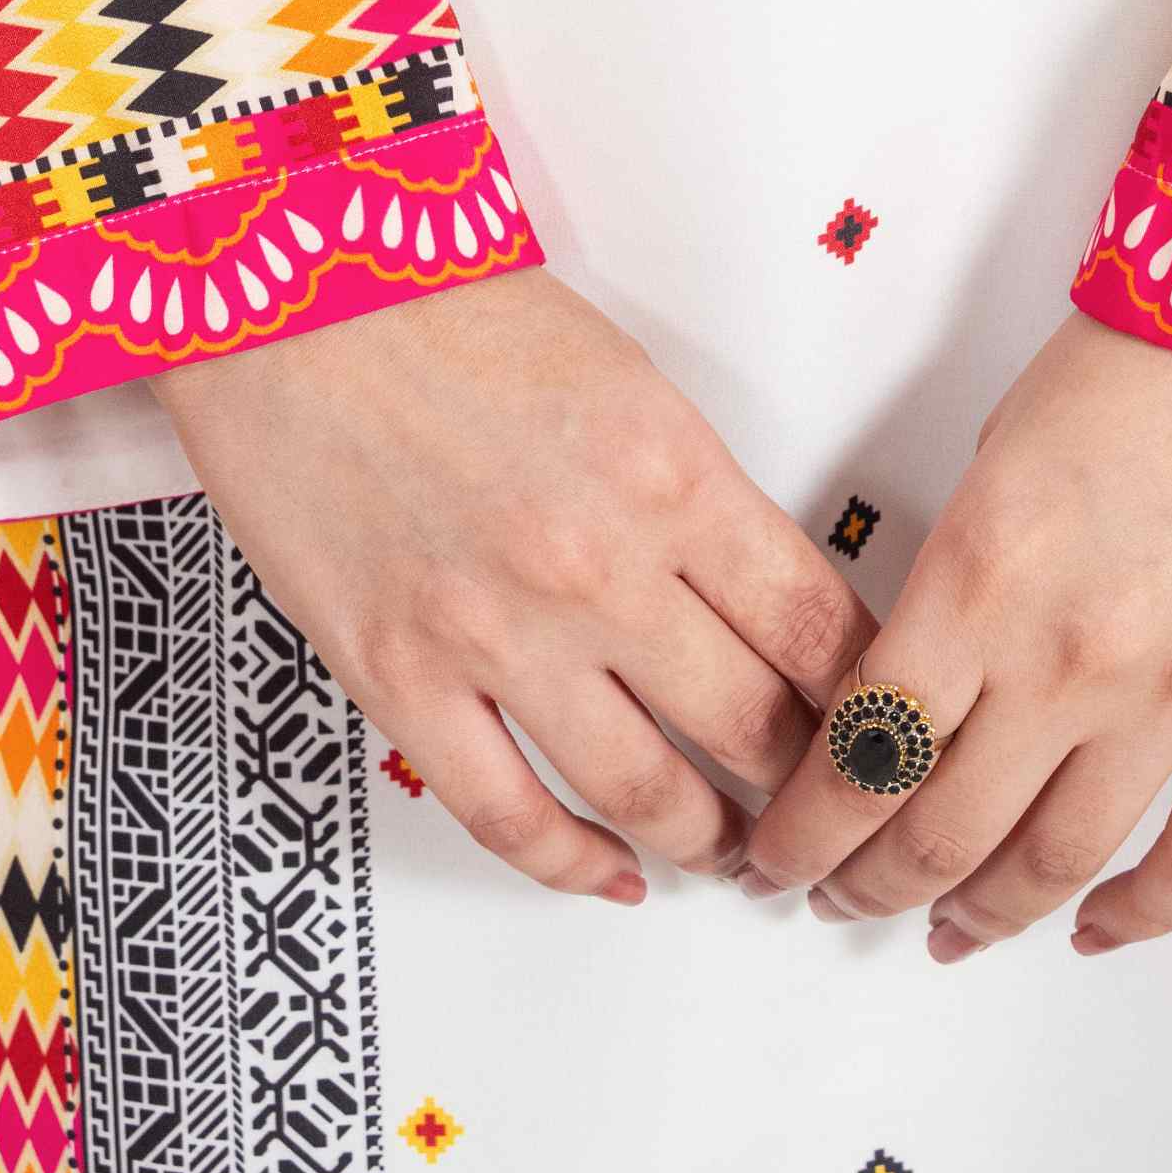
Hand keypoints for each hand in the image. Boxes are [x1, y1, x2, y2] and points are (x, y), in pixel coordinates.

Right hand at [167, 266, 870, 904]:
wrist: (286, 294)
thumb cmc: (444, 307)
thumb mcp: (620, 379)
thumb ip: (692, 491)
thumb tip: (753, 598)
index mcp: (672, 474)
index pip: (820, 629)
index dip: (869, 704)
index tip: (885, 732)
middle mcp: (600, 566)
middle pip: (753, 726)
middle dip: (807, 788)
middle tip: (826, 811)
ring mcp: (498, 633)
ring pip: (648, 795)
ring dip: (708, 843)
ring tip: (737, 857)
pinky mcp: (402, 676)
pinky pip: (509, 817)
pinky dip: (575, 868)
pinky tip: (614, 879)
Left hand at [740, 313, 1171, 959]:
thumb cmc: (1146, 353)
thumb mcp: (999, 453)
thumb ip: (959, 582)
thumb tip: (923, 687)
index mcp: (978, 576)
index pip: (860, 754)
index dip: (806, 833)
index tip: (779, 856)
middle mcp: (1066, 658)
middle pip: (940, 832)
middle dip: (870, 884)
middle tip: (842, 898)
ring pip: (1055, 865)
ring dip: (983, 916)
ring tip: (946, 932)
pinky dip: (1138, 918)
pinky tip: (1092, 931)